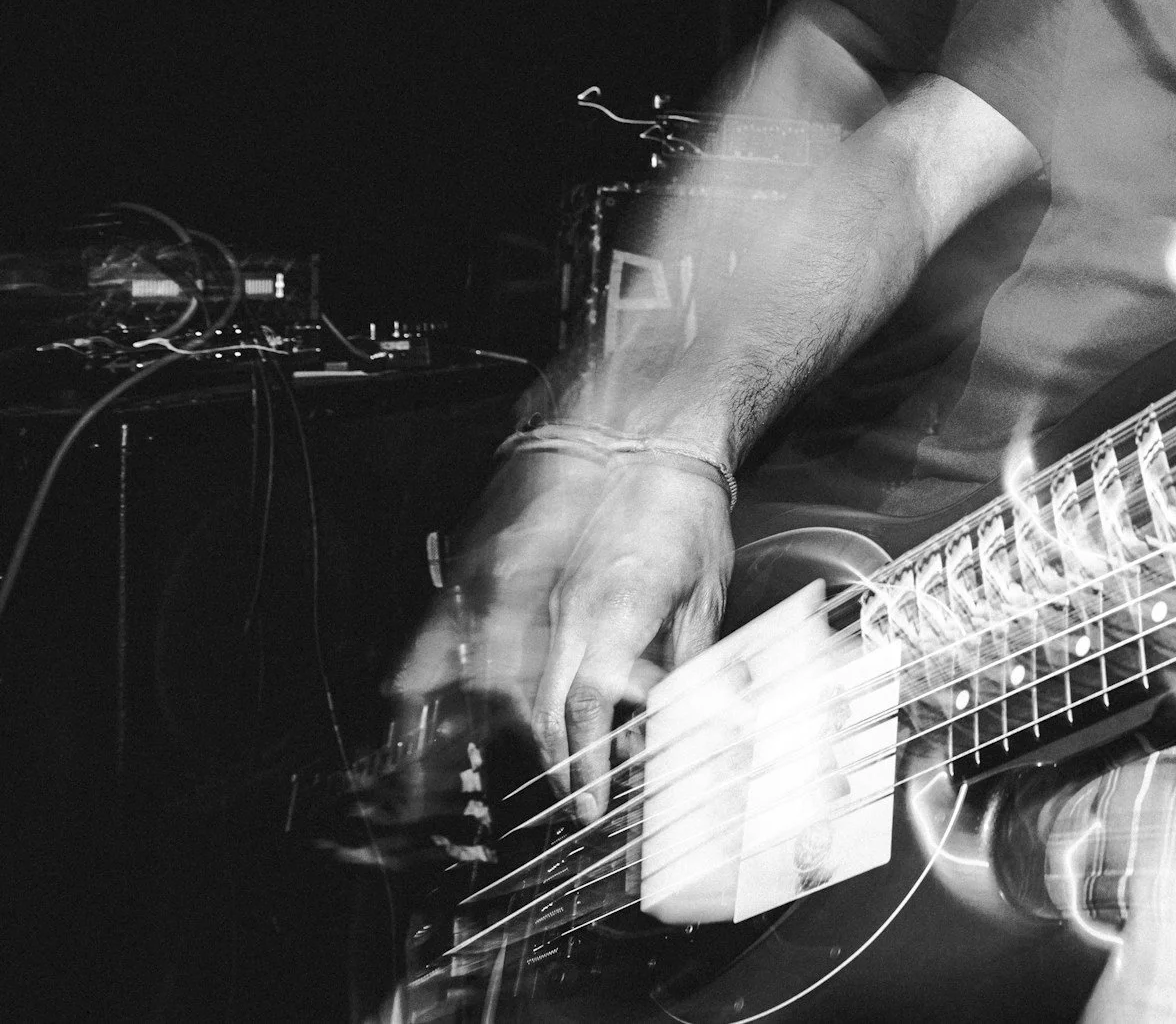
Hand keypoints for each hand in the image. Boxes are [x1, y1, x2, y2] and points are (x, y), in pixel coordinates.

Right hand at [392, 440, 731, 818]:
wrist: (645, 433)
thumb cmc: (681, 504)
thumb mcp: (706, 589)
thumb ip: (687, 660)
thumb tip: (681, 714)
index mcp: (614, 609)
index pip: (587, 706)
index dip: (587, 761)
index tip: (593, 798)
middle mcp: (562, 602)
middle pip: (544, 704)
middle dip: (559, 760)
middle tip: (577, 794)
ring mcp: (527, 582)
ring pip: (504, 675)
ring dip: (518, 728)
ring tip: (535, 767)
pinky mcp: (507, 564)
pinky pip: (464, 626)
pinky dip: (443, 668)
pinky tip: (414, 698)